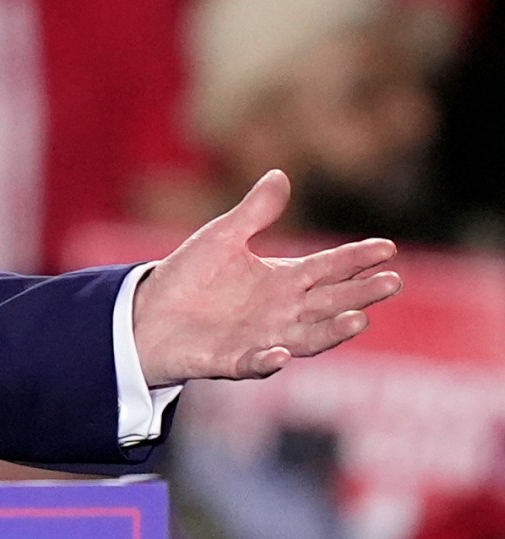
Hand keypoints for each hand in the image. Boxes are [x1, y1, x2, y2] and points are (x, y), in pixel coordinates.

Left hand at [132, 170, 402, 387]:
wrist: (146, 314)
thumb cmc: (188, 277)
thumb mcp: (221, 238)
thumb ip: (254, 213)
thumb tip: (280, 174)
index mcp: (282, 281)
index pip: (327, 268)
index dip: (356, 258)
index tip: (387, 248)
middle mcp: (281, 312)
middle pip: (329, 302)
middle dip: (360, 293)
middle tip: (391, 281)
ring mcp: (261, 339)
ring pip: (307, 338)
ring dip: (332, 332)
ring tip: (358, 319)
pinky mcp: (230, 361)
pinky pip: (253, 364)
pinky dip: (267, 361)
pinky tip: (280, 353)